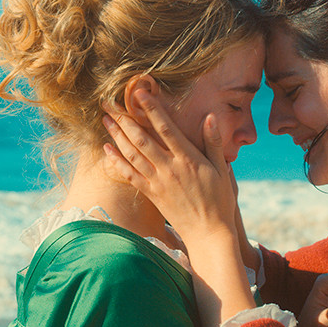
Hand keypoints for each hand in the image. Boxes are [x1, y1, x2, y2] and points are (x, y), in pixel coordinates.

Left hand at [102, 90, 254, 326]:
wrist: (208, 233)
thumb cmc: (220, 201)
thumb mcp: (222, 170)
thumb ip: (214, 143)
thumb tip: (210, 117)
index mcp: (189, 159)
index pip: (166, 128)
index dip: (152, 109)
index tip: (140, 93)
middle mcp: (170, 168)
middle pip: (142, 138)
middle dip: (124, 119)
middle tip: (109, 102)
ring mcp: (158, 181)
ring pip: (132, 154)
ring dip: (117, 135)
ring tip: (105, 119)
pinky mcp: (151, 194)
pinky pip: (129, 175)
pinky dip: (117, 161)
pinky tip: (107, 150)